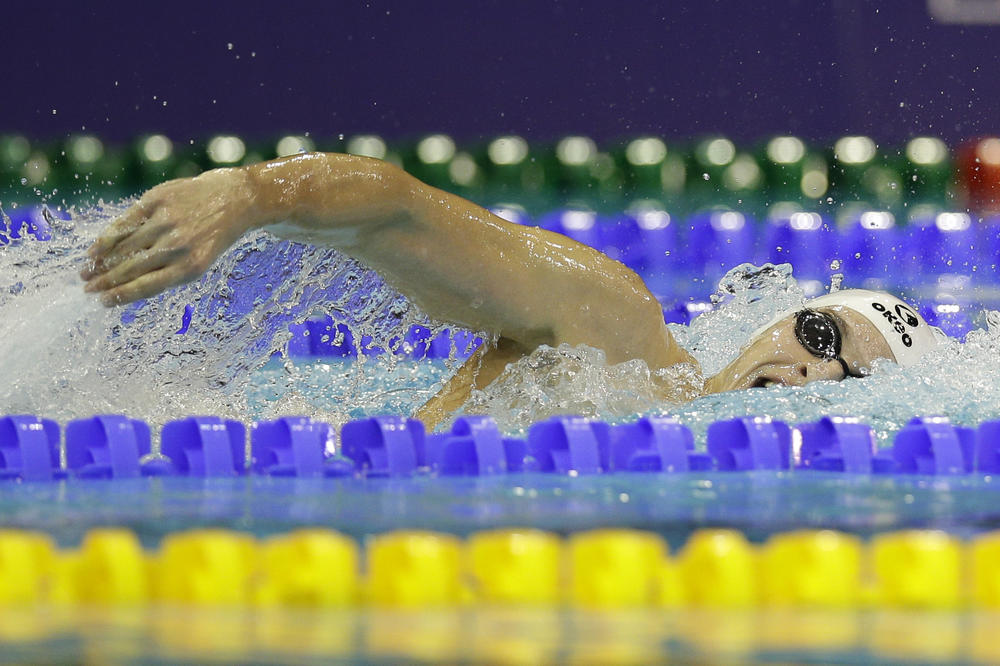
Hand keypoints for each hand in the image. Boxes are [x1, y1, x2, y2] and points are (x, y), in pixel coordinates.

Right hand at [81, 168, 259, 305]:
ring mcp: (166, 221)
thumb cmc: (210, 237)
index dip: (121, 295)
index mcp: (189, 268)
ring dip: (101, 262)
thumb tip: (126, 288)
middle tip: (87, 289)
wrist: (234, 200)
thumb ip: (166, 273)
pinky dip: (107, 237)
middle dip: (105, 281)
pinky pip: (126, 222)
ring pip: (124, 246)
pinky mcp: (158, 200)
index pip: (147, 286)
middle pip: (131, 268)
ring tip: (86, 272)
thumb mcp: (197, 261)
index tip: (102, 302)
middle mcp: (177, 246)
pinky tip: (94, 249)